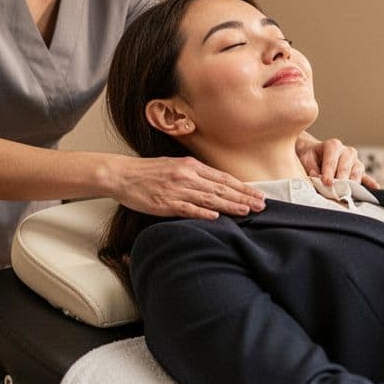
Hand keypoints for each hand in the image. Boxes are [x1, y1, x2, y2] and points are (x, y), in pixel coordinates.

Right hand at [112, 156, 264, 219]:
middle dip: (243, 197)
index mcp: (190, 166)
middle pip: (221, 188)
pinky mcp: (165, 203)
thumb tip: (216, 185)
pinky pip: (187, 208)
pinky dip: (203, 212)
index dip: (242, 187)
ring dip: (230, 205)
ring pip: (209, 198)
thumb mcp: (174, 166)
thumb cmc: (147, 173)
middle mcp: (187, 175)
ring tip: (246, 211)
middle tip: (261, 205)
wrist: (122, 175)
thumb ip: (194, 175)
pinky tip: (216, 216)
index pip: (223, 178)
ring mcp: (176, 189)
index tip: (258, 194)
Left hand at [295, 136, 377, 186]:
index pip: (332, 159)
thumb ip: (310, 166)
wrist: (315, 153)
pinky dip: (370, 182)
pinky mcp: (358, 171)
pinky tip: (375, 187)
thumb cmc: (311, 156)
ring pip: (357, 170)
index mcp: (333, 145)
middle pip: (346, 166)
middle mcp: (346, 151)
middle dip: (341, 179)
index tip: (326, 182)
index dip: (329, 171)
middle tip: (337, 190)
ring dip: (353, 182)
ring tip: (349, 192)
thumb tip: (316, 176)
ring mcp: (354, 161)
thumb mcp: (306, 158)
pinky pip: (365, 176)